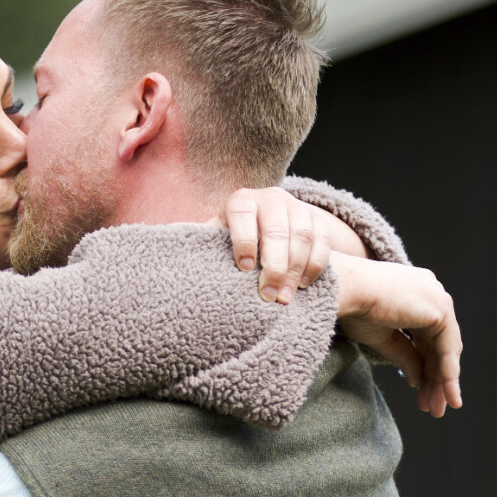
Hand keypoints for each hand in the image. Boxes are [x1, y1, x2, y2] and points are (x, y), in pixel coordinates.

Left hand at [217, 187, 364, 303]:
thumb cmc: (235, 238)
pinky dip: (315, 265)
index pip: (243, 214)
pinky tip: (304, 285)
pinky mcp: (318, 219)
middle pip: (276, 230)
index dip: (243, 240)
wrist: (270, 224)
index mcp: (242, 201)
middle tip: (268, 296)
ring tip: (285, 298)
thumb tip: (174, 256)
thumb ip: (204, 243)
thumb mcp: (219, 236)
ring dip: (295, 270)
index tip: (243, 269)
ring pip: (302, 236)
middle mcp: (271, 198)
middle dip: (274, 266)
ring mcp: (297, 206)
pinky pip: (323, 241)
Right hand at [332, 252, 463, 416]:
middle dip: (437, 379)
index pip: (428, 337)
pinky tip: (447, 394)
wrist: (348, 290)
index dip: (426, 366)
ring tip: (438, 409)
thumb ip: (405, 356)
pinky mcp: (441, 309)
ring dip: (443, 382)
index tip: (419, 391)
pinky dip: (448, 373)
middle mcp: (431, 292)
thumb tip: (419, 380)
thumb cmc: (354, 307)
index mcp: (415, 292)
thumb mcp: (382, 338)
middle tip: (432, 407)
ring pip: (447, 349)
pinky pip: (448, 348)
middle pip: (440, 345)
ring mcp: (438, 298)